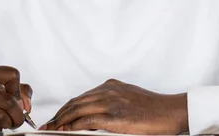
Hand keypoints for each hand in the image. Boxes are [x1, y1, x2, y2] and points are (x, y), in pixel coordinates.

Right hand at [0, 66, 32, 128]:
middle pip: (10, 101)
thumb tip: (27, 105)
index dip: (18, 88)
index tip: (12, 95)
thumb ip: (13, 90)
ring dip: (8, 123)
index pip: (13, 74)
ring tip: (5, 123)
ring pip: (2, 117)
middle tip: (16, 119)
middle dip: (18, 114)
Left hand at [41, 79, 187, 134]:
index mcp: (110, 86)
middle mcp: (108, 91)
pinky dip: (75, 125)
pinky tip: (66, 132)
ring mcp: (111, 102)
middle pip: (75, 103)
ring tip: (51, 130)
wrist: (172, 111)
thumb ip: (111, 102)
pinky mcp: (116, 115)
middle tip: (46, 126)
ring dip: (62, 121)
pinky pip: (89, 119)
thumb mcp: (128, 99)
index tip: (55, 119)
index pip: (80, 98)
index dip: (65, 109)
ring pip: (78, 110)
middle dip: (58, 116)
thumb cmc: (153, 109)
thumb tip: (93, 116)